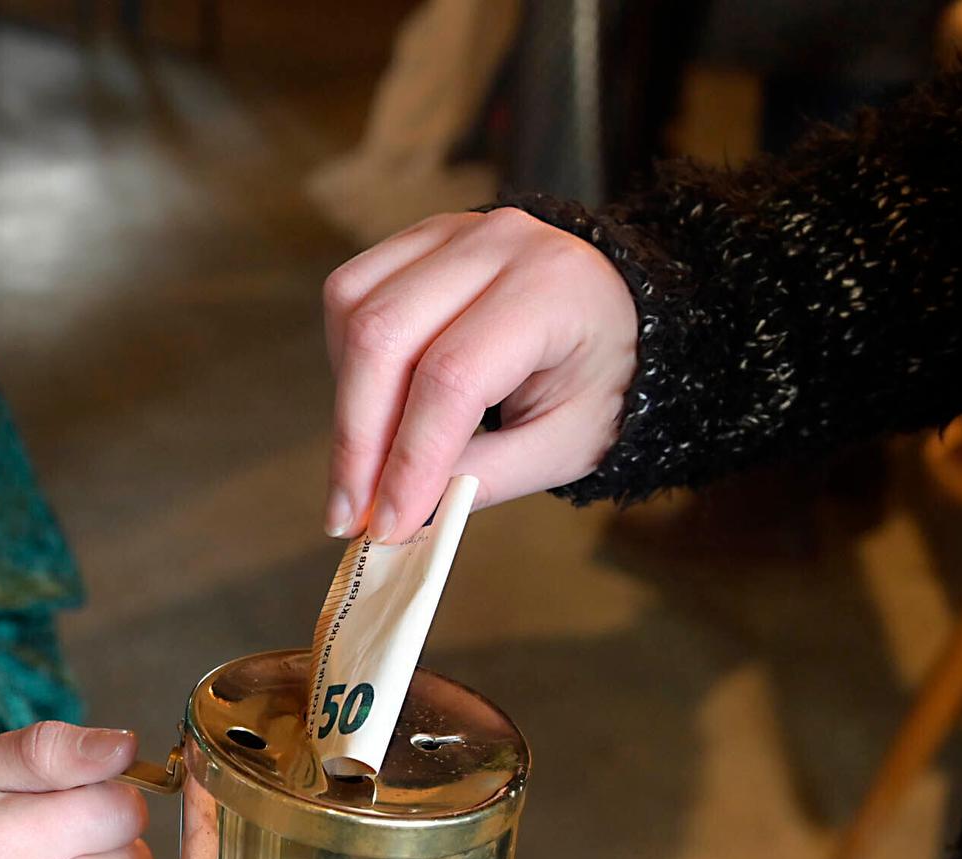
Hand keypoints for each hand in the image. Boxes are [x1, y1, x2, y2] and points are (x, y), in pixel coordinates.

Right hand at [321, 207, 638, 540]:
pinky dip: (346, 359)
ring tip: (366, 460)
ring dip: (347, 400)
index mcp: (551, 291)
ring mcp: (452, 231)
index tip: (386, 523)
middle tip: (350, 511)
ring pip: (354, 311)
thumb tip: (402, 511)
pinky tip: (370, 403)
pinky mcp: (420, 239)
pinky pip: (351, 293)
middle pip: (385, 338)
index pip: (452, 377)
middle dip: (358, 439)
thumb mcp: (563, 444)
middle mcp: (497, 243)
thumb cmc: (597, 377)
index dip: (410, 457)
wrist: (615, 312)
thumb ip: (486, 477)